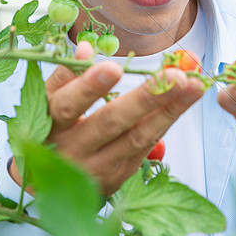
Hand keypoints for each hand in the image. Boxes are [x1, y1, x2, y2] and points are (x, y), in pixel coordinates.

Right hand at [9, 42, 204, 195]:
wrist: (44, 187)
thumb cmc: (46, 130)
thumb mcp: (43, 103)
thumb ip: (65, 76)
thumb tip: (86, 47)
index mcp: (48, 126)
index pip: (68, 106)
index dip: (89, 87)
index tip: (114, 68)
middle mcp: (73, 151)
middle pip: (111, 123)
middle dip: (146, 98)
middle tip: (175, 76)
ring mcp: (98, 167)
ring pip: (137, 138)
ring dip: (169, 110)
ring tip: (192, 86)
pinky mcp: (118, 175)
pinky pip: (146, 146)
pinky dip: (166, 122)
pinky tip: (184, 102)